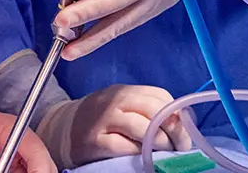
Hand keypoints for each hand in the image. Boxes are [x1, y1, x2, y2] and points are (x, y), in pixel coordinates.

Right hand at [36, 84, 192, 167]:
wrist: (64, 131)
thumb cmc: (101, 122)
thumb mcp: (123, 108)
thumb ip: (147, 110)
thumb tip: (181, 121)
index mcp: (124, 91)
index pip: (160, 96)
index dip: (177, 115)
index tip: (184, 132)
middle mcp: (114, 100)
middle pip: (154, 110)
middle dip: (174, 131)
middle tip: (179, 147)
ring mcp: (103, 120)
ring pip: (143, 129)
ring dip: (160, 144)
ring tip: (163, 153)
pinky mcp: (95, 141)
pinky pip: (125, 148)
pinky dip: (138, 154)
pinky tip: (142, 158)